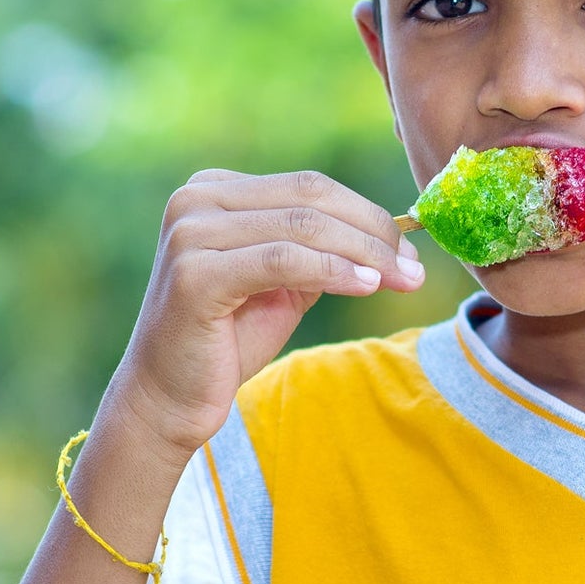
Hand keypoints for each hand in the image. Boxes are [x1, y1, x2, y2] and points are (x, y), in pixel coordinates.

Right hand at [110, 168, 423, 460]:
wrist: (170, 396)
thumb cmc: (229, 337)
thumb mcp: (285, 281)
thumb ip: (323, 249)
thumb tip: (395, 238)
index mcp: (215, 190)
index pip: (310, 187)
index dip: (369, 214)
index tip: (411, 249)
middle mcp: (196, 199)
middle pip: (311, 199)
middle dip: (374, 233)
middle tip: (414, 268)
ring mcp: (190, 232)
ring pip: (304, 228)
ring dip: (364, 254)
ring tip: (400, 280)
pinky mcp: (194, 273)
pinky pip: (284, 261)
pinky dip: (334, 271)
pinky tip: (367, 286)